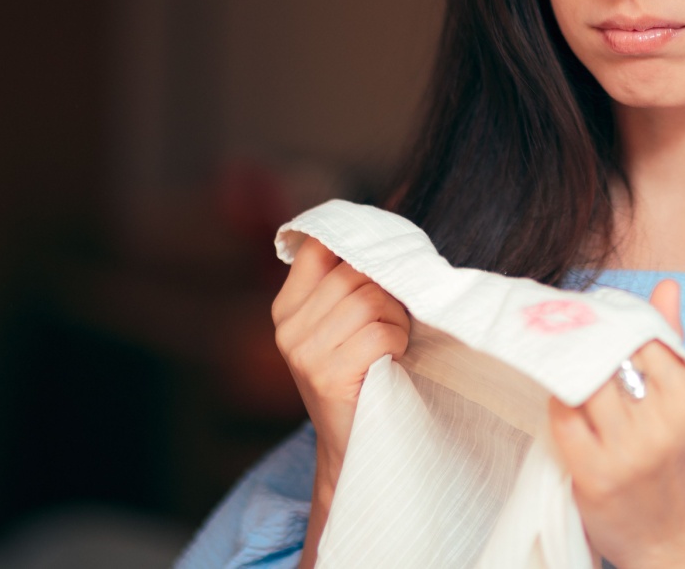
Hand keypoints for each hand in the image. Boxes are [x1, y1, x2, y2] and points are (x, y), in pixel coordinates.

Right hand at [271, 234, 410, 475]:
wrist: (355, 445)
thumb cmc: (363, 374)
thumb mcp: (344, 325)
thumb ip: (348, 285)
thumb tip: (380, 238)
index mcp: (287, 306)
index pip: (319, 246)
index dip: (356, 244)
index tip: (381, 259)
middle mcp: (287, 326)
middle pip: (354, 272)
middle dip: (387, 290)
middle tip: (394, 320)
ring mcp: (303, 352)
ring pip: (369, 299)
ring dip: (396, 318)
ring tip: (391, 341)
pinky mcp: (326, 376)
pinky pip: (379, 332)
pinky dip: (397, 342)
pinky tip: (390, 359)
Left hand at [548, 280, 684, 568]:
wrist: (671, 536)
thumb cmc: (675, 460)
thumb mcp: (684, 400)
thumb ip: (671, 342)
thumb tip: (666, 286)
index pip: (641, 338)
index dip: (612, 321)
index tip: (592, 312)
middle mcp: (660, 425)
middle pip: (609, 358)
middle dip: (584, 340)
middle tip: (562, 324)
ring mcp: (626, 452)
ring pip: (584, 384)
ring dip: (567, 368)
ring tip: (559, 358)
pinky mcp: (594, 475)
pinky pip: (563, 418)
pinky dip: (558, 402)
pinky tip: (560, 397)